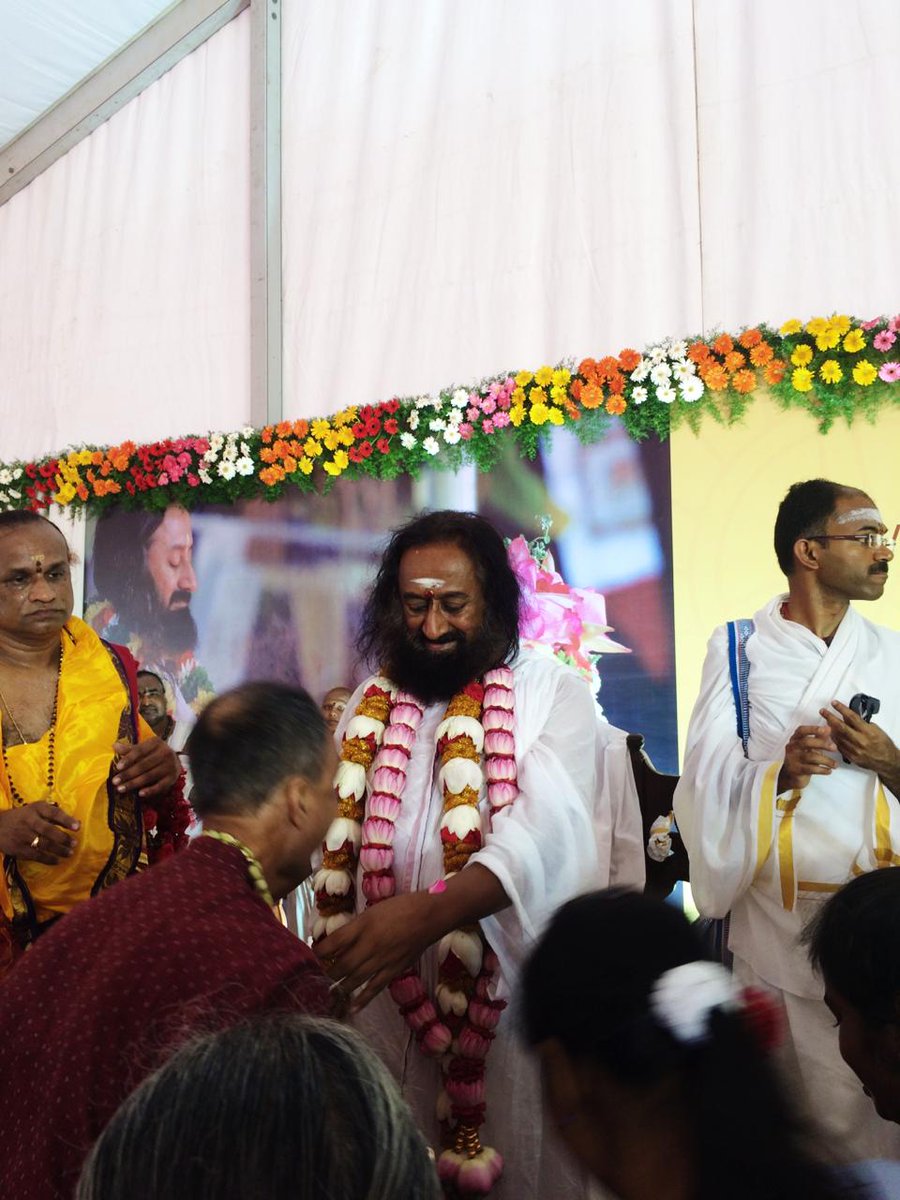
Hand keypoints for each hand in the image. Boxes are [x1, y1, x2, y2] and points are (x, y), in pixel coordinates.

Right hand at [0, 802, 79, 864]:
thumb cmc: (24, 817)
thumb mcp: (37, 811)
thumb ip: (56, 816)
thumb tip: (77, 823)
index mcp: (36, 809)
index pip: (53, 813)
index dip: (66, 820)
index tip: (77, 827)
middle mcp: (29, 821)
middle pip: (48, 830)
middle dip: (63, 838)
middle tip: (74, 843)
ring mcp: (22, 835)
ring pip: (43, 844)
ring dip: (58, 850)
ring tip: (69, 853)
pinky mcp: (18, 848)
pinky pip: (35, 855)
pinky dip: (48, 859)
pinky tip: (57, 860)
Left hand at [112, 738, 180, 797]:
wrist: (173, 760)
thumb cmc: (153, 753)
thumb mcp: (143, 748)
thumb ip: (129, 749)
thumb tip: (114, 746)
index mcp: (156, 743)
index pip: (140, 751)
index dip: (128, 759)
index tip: (118, 767)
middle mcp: (165, 753)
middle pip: (143, 765)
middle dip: (128, 774)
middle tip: (115, 781)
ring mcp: (170, 766)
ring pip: (149, 776)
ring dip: (134, 783)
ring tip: (121, 789)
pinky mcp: (172, 778)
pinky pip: (160, 786)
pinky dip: (150, 790)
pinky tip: (140, 794)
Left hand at [316, 892, 438, 1012]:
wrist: (428, 916)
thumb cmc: (399, 908)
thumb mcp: (371, 911)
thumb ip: (355, 927)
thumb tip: (337, 942)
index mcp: (362, 927)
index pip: (333, 943)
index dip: (319, 951)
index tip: (313, 954)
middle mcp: (368, 946)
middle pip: (341, 965)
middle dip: (327, 972)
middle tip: (319, 974)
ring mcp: (381, 961)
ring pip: (354, 979)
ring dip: (339, 987)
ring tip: (328, 991)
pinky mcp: (393, 971)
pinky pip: (374, 988)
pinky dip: (362, 999)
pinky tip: (352, 1007)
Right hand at [777, 724, 836, 792]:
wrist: (791, 776)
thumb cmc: (803, 759)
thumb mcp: (810, 747)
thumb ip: (819, 738)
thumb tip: (828, 728)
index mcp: (795, 739)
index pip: (801, 730)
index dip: (813, 729)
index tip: (826, 729)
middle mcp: (792, 748)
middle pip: (806, 742)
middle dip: (822, 744)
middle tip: (835, 748)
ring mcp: (792, 759)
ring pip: (811, 757)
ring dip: (826, 760)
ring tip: (835, 764)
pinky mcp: (796, 770)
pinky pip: (811, 769)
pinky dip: (822, 770)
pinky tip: (829, 771)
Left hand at [820, 702, 899, 778]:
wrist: (887, 760)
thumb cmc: (883, 744)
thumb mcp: (875, 729)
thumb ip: (861, 723)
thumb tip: (849, 717)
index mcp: (867, 732)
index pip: (851, 717)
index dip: (841, 709)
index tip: (834, 703)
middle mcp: (860, 741)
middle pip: (840, 727)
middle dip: (830, 717)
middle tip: (823, 711)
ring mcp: (855, 750)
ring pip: (837, 737)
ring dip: (830, 728)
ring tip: (826, 721)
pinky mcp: (851, 757)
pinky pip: (839, 746)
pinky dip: (834, 739)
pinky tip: (831, 734)